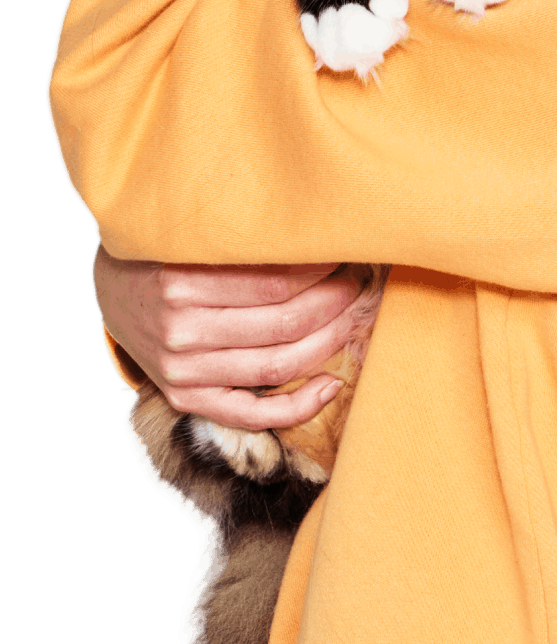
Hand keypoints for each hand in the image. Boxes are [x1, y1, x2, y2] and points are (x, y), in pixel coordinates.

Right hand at [91, 245, 363, 430]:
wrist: (112, 289)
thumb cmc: (168, 252)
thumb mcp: (194, 234)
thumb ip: (243, 238)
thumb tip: (319, 229)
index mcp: (182, 283)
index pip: (277, 282)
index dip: (323, 270)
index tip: (347, 252)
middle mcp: (180, 331)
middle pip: (284, 324)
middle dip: (335, 302)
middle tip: (359, 281)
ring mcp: (181, 371)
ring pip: (277, 365)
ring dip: (328, 342)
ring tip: (354, 317)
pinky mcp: (184, 399)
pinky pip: (251, 414)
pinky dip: (299, 406)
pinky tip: (332, 385)